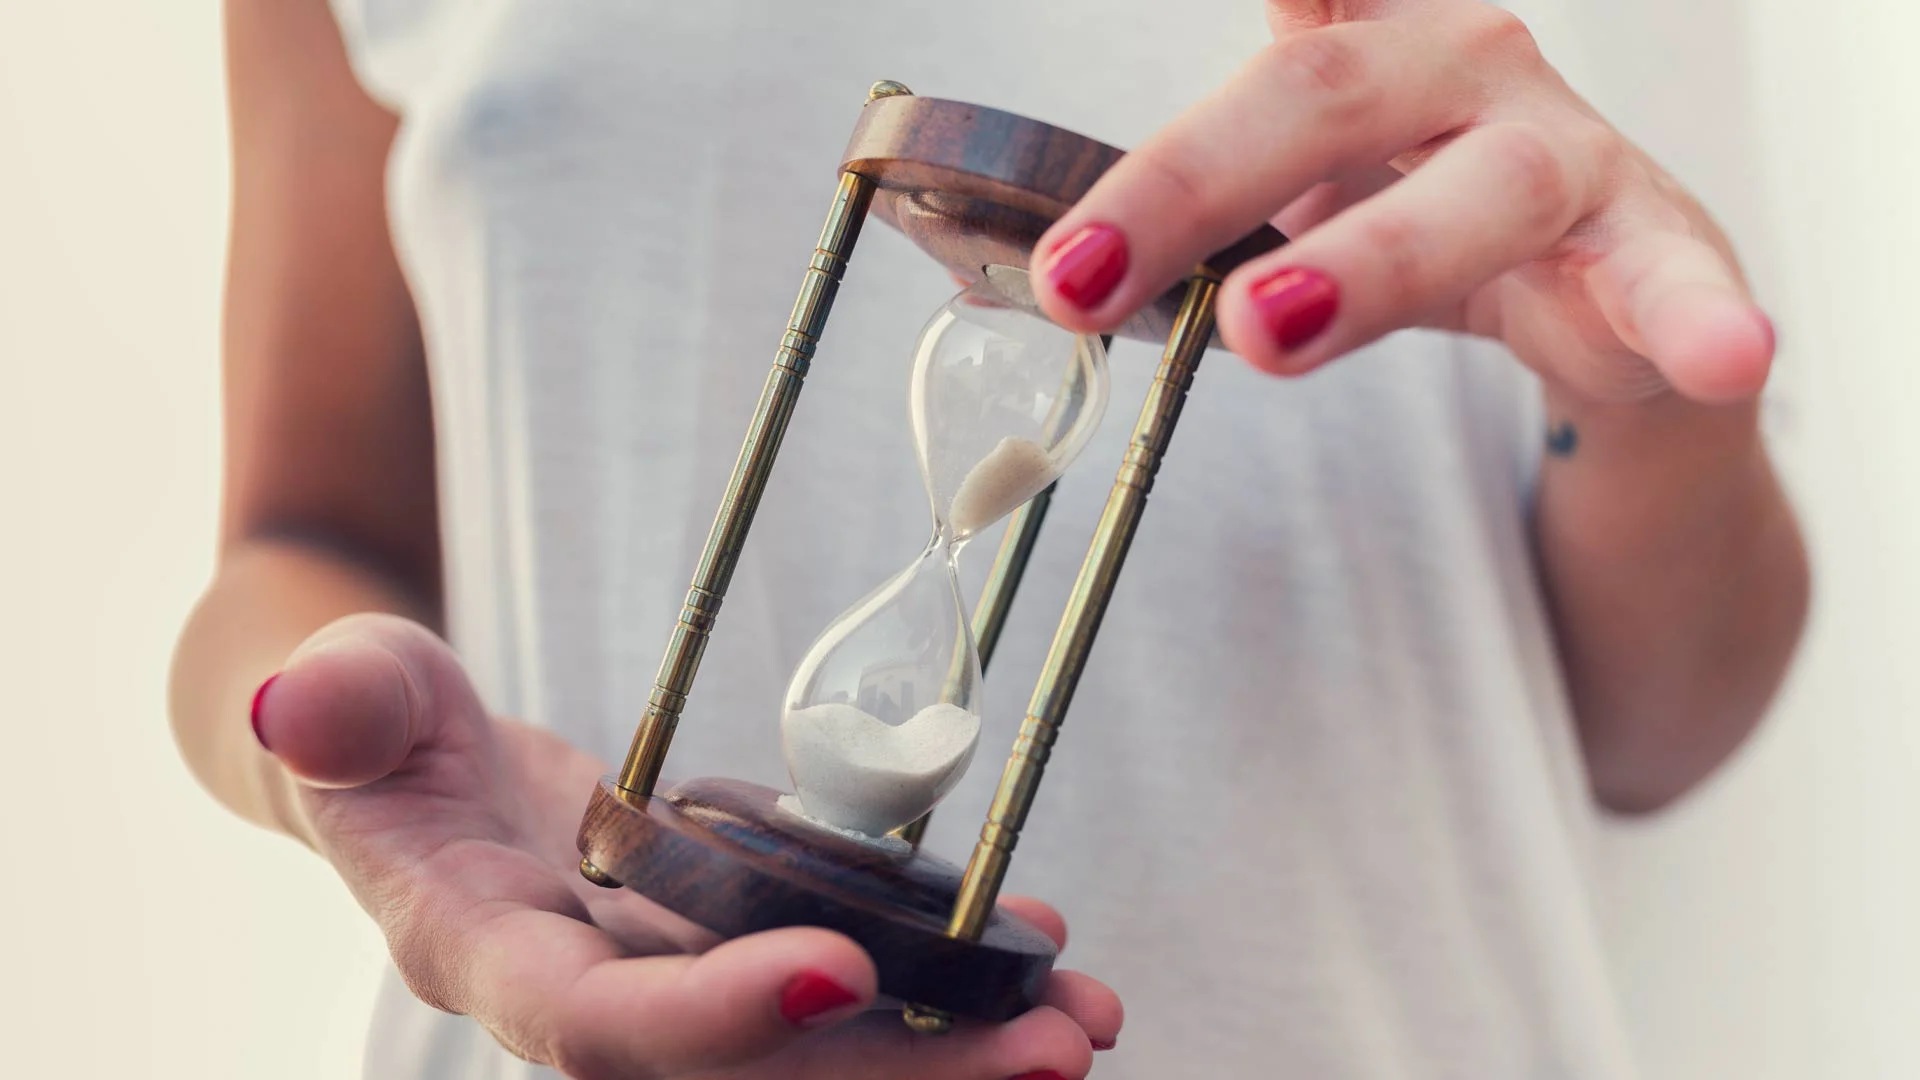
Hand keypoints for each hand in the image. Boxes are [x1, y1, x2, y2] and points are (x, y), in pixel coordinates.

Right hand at [252, 614, 1119, 1079]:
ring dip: (958, 1051)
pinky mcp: (725, 952)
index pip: (601, 1026)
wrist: (418, 773)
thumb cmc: (377, 732)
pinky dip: (946, 979)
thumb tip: (302, 708)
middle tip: (1051, 1052)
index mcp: (493, 960)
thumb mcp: (345, 701)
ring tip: (1086, 1020)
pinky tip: (1039, 950)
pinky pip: (847, 986)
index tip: (835, 975)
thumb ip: (337, 710)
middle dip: (901, 1078)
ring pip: (822, 1059)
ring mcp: (672, 987)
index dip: (714, 1021)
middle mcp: (595, 1003)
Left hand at [1029, 0, 1773, 407]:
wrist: (1598, 300)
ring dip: (1367, 260)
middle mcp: (1458, 69)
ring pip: (1474, 191)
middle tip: (1080, 279)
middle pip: (1317, 94)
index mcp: (1357, 46)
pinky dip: (1691, 320)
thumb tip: (1012, 287)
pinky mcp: (1655, 250)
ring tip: (1267, 328)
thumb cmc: (1419, 226)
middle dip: (1185, 183)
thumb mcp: (1298, 204)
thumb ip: (1182, 227)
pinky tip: (1721, 353)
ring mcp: (1562, 155)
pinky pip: (1667, 283)